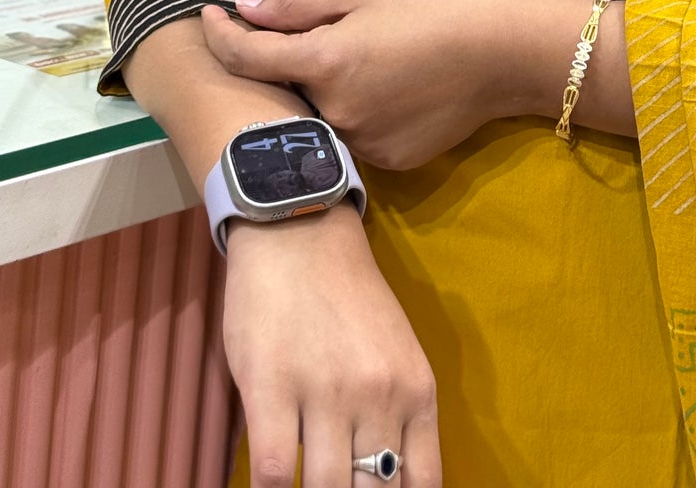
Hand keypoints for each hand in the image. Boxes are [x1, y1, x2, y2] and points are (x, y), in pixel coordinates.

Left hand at [200, 0, 551, 169]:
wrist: (502, 53)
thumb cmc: (432, 6)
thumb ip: (297, 5)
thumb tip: (243, 10)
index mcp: (323, 64)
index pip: (245, 57)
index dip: (219, 34)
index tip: (209, 15)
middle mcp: (332, 115)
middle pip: (281, 92)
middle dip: (278, 65)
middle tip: (294, 34)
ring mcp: (360, 145)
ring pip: (316, 118)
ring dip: (317, 93)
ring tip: (351, 60)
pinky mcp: (388, 162)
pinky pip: (351, 138)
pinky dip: (353, 113)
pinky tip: (384, 88)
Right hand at [224, 201, 438, 487]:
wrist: (299, 232)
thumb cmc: (346, 295)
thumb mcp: (395, 351)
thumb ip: (398, 415)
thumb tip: (390, 481)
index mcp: (416, 389)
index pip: (423, 483)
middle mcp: (380, 396)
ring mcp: (327, 394)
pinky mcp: (272, 390)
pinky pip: (275, 473)